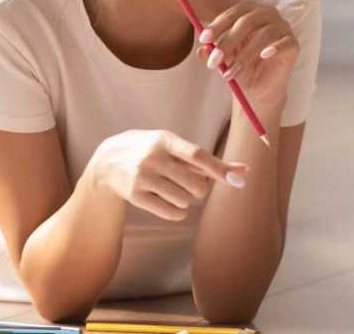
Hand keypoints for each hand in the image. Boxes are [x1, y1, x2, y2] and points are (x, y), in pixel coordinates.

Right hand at [95, 130, 248, 221]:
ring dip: (185, 200)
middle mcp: (153, 157)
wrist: (108, 162)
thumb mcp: (173, 147)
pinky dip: (178, 212)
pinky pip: (172, 213)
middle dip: (199, 189)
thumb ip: (207, 160)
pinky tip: (169, 202)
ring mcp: (142, 177)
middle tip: (189, 184)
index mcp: (166, 140)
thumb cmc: (152, 152)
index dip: (219, 168)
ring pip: (184, 201)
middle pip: (196, 185)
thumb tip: (245, 171)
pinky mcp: (135, 196)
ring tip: (172, 189)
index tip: (239, 178)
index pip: (197, 155)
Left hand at [195, 0, 298, 104]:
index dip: (218, 25)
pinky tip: (262, 56)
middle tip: (215, 60)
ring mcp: (282, 28)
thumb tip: (202, 50)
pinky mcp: (293, 44)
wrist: (258, 89)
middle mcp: (267, 15)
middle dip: (228, 41)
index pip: (233, 12)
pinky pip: (284, 42)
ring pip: (264, 33)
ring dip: (245, 54)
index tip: (204, 40)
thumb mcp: (222, 60)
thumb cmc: (240, 67)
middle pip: (248, 20)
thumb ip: (212, 52)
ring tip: (231, 72)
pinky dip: (273, 48)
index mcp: (249, 12)